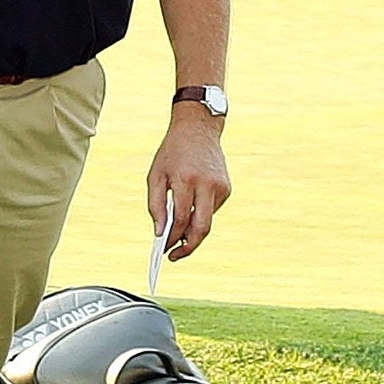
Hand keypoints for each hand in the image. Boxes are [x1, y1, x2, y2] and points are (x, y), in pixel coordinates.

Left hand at [147, 109, 230, 262]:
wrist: (198, 128)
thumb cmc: (173, 152)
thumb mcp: (156, 175)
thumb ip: (156, 205)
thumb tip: (160, 232)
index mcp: (186, 180)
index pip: (181, 219)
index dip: (172, 238)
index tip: (164, 250)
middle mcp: (207, 185)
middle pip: (201, 228)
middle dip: (188, 246)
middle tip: (175, 256)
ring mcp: (220, 187)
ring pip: (207, 221)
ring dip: (192, 230)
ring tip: (177, 233)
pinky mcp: (227, 189)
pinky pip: (211, 210)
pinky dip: (200, 214)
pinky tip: (191, 206)